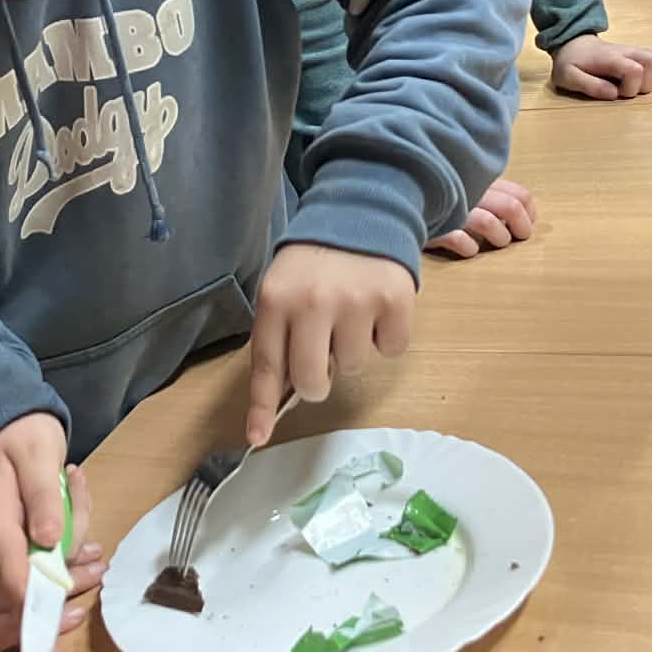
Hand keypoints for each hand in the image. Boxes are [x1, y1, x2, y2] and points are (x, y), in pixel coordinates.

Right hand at [0, 416, 91, 608]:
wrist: (4, 422)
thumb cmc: (20, 435)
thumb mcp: (36, 458)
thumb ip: (41, 498)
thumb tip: (48, 540)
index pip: (14, 579)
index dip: (40, 602)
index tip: (66, 613)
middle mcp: (1, 541)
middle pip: (43, 571)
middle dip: (73, 542)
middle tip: (76, 487)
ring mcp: (15, 540)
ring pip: (58, 555)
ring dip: (76, 521)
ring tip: (73, 478)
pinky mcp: (28, 535)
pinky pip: (60, 541)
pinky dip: (74, 517)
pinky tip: (72, 485)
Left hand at [247, 244, 414, 445]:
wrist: (359, 213)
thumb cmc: (313, 265)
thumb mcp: (282, 292)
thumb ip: (278, 341)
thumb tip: (278, 405)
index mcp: (276, 300)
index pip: (268, 365)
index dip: (262, 407)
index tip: (257, 438)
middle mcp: (313, 302)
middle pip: (313, 382)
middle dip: (318, 380)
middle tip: (324, 353)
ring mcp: (357, 301)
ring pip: (353, 368)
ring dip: (352, 350)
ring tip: (350, 312)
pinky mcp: (395, 300)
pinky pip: (390, 351)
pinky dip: (385, 337)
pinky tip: (376, 308)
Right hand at [427, 176, 535, 258]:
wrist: (392, 201)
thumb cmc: (431, 192)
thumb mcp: (460, 183)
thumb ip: (484, 189)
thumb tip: (519, 206)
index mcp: (477, 180)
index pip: (519, 193)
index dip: (529, 211)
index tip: (526, 223)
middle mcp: (468, 191)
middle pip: (510, 207)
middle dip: (522, 227)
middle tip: (519, 238)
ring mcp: (451, 209)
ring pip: (490, 224)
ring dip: (500, 238)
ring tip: (497, 244)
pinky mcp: (435, 228)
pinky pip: (462, 241)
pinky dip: (470, 248)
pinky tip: (468, 250)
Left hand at [547, 33, 651, 98]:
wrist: (572, 42)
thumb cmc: (570, 62)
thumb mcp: (569, 77)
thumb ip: (590, 86)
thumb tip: (614, 94)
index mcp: (611, 58)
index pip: (635, 70)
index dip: (631, 88)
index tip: (617, 92)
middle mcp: (629, 52)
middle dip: (648, 84)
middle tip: (629, 88)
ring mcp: (637, 50)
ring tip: (637, 84)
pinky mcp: (642, 52)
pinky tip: (646, 77)